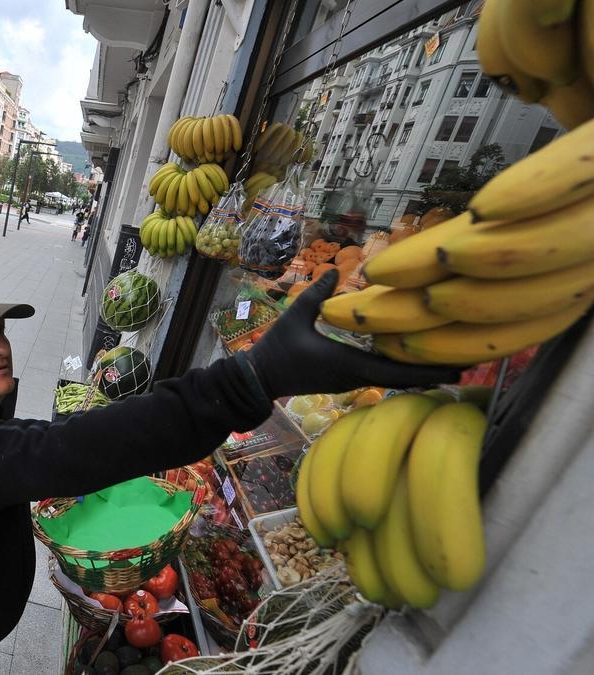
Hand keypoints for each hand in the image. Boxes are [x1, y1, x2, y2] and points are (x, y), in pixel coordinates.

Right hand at [243, 270, 459, 398]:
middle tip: (468, 364)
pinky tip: (414, 361)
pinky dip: (402, 372)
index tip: (457, 366)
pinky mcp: (346, 379)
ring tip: (449, 362)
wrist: (259, 379)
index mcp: (348, 364)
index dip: (428, 369)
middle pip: (404, 380)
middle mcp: (356, 377)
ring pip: (394, 381)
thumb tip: (337, 269)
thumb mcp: (295, 317)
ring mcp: (351, 381)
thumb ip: (317, 294)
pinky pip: (382, 378)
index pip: (396, 371)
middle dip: (434, 373)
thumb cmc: (276, 349)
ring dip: (420, 373)